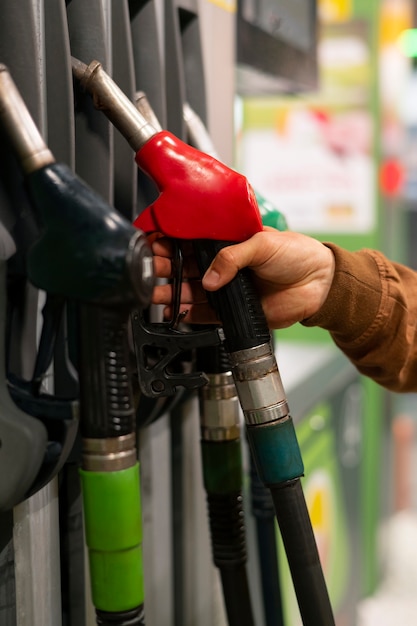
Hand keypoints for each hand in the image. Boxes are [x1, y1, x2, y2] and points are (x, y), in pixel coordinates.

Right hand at [151, 228, 334, 328]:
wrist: (319, 283)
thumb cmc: (297, 254)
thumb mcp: (262, 244)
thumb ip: (232, 257)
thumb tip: (210, 278)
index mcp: (227, 244)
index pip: (192, 243)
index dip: (171, 244)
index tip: (155, 246)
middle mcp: (224, 267)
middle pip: (185, 268)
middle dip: (165, 270)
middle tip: (151, 272)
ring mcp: (227, 290)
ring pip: (191, 292)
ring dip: (171, 294)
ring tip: (156, 294)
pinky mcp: (233, 312)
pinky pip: (205, 315)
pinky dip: (188, 315)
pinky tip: (175, 312)